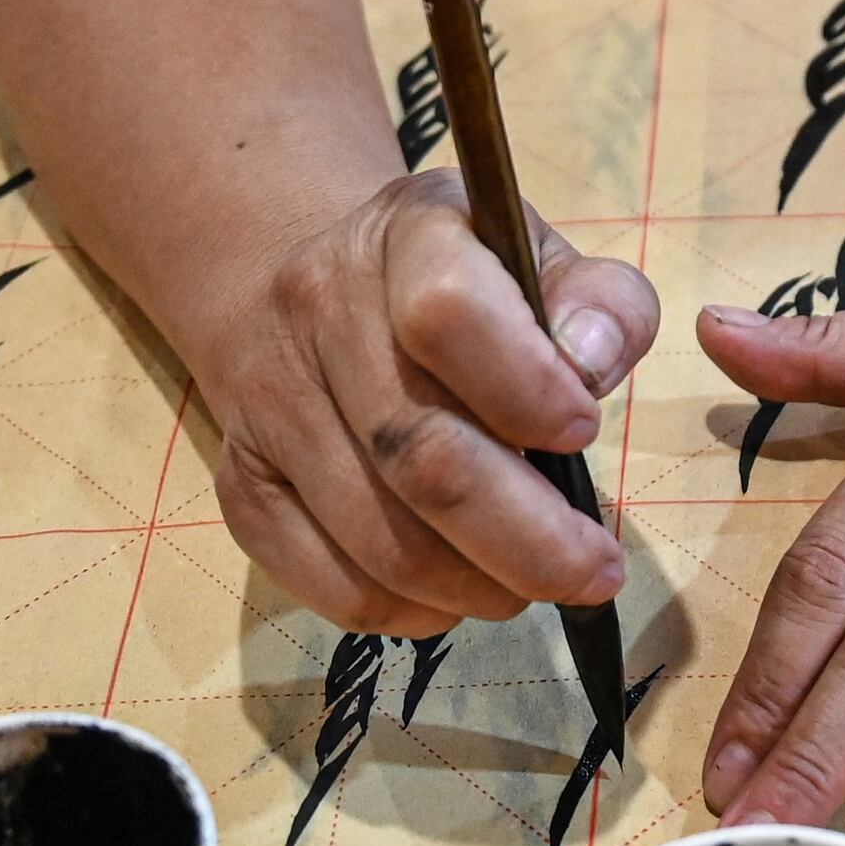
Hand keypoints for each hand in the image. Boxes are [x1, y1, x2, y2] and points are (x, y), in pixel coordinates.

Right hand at [194, 169, 659, 633]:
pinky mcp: (244, 488)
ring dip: (479, 585)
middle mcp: (316, 308)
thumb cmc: (465, 286)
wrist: (316, 296)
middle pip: (418, 454)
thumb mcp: (541, 259)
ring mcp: (267, 404)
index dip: (527, 388)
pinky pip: (334, 588)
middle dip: (529, 537)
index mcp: (406, 232)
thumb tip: (595, 363)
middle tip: (594, 570)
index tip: (584, 430)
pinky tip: (461, 590)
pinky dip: (415, 613)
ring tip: (536, 581)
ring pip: (380, 540)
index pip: (446, 313)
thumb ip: (600, 304)